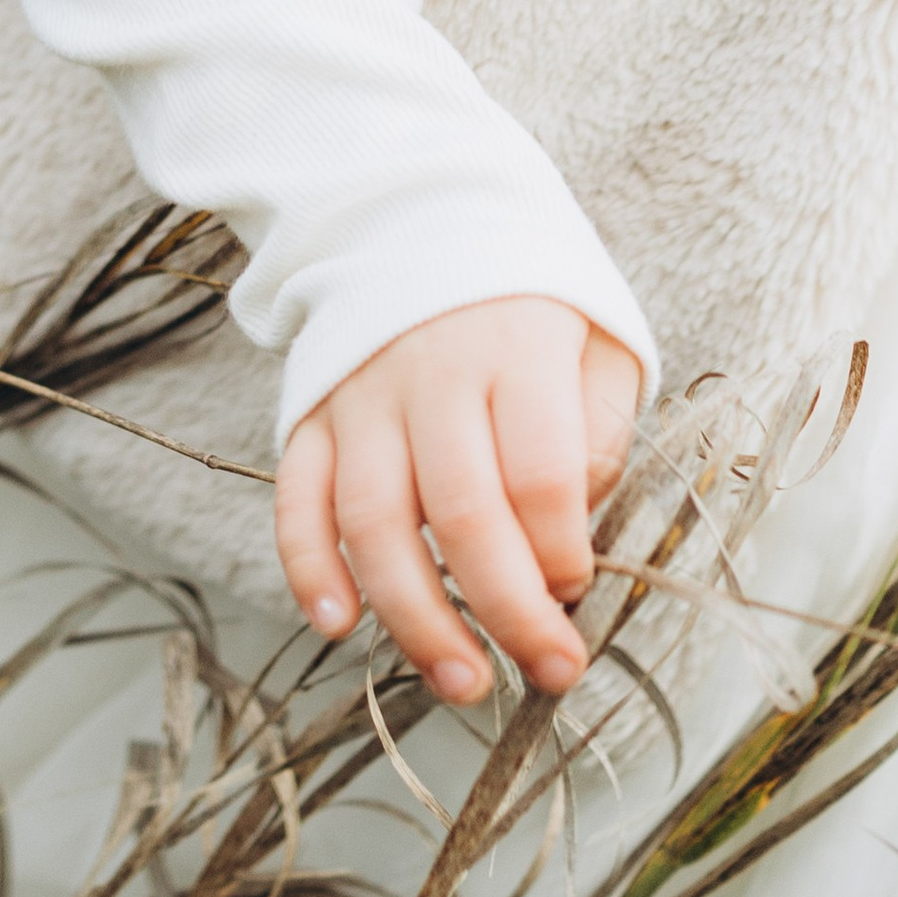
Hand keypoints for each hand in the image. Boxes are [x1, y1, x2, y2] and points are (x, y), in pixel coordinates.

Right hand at [275, 297, 642, 700]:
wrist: (424, 216)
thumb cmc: (528, 302)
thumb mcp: (597, 338)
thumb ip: (599, 428)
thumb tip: (572, 525)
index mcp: (518, 347)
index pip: (541, 472)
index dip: (563, 551)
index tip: (580, 592)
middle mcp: (433, 372)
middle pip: (463, 511)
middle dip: (506, 609)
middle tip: (545, 671)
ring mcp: (362, 395)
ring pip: (376, 521)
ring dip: (415, 616)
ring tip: (461, 680)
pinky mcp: (311, 414)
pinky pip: (297, 500)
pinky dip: (309, 569)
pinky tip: (339, 624)